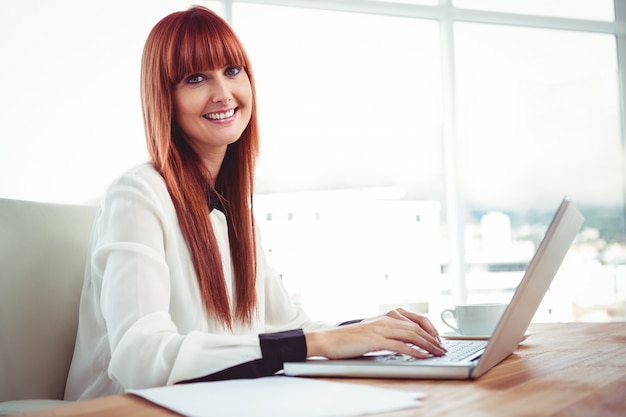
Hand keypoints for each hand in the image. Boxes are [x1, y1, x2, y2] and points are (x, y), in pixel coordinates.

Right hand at [305, 308, 446, 358]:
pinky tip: (422, 356)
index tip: (439, 339)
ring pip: (411, 334)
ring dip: (428, 345)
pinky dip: (413, 351)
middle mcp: (385, 319)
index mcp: (385, 316)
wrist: (328, 339)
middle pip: (417, 327)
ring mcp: (380, 328)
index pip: (415, 319)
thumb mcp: (371, 331)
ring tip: (438, 353)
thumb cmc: (348, 338)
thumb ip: (387, 332)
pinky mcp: (375, 340)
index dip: (430, 328)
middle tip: (443, 349)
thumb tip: (405, 341)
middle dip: (433, 338)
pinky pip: (399, 345)